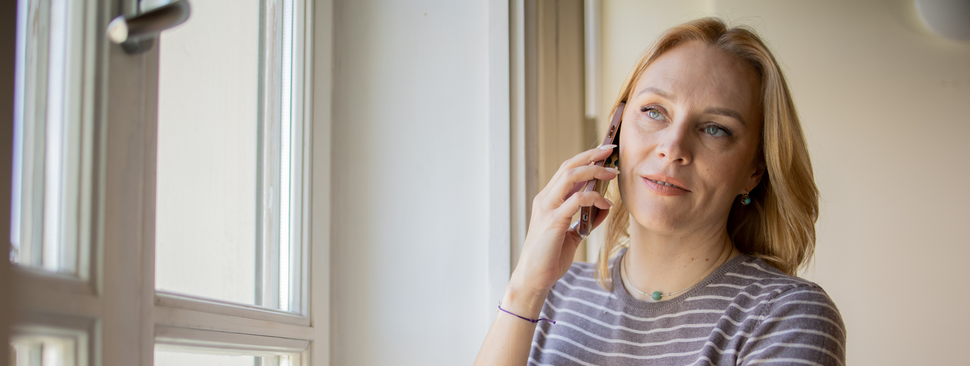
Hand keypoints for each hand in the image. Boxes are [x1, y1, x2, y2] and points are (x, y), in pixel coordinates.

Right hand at [507, 145, 617, 306]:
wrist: (534, 277)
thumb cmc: (550, 257)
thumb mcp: (572, 235)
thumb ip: (585, 220)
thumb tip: (605, 208)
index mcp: (548, 200)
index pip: (566, 170)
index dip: (585, 158)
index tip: (604, 152)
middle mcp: (545, 200)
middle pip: (568, 166)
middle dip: (591, 156)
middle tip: (610, 150)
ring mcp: (547, 209)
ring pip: (570, 176)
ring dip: (594, 171)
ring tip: (612, 173)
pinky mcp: (553, 221)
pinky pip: (576, 200)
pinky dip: (594, 198)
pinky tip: (606, 204)